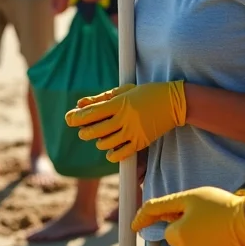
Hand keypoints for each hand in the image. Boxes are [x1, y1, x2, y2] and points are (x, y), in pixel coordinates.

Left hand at [64, 81, 186, 161]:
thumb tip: (79, 104)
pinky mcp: (141, 142)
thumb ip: (101, 98)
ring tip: (99, 136)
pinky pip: (120, 154)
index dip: (77, 117)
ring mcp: (134, 131)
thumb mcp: (124, 90)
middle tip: (82, 130)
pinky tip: (109, 150)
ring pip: (106, 143)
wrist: (174, 103)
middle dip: (84, 131)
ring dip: (98, 141)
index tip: (69, 119)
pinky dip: (111, 154)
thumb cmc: (147, 93)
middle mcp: (125, 118)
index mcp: (120, 103)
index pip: (92, 113)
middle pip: (96, 130)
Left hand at [131, 187, 244, 245]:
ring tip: (218, 230)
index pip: (169, 228)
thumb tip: (138, 219)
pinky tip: (221, 243)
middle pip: (179, 241)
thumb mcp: (190, 198)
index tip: (190, 217)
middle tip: (210, 220)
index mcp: (177, 236)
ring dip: (199, 242)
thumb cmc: (220, 206)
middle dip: (189, 231)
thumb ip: (162, 206)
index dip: (181, 218)